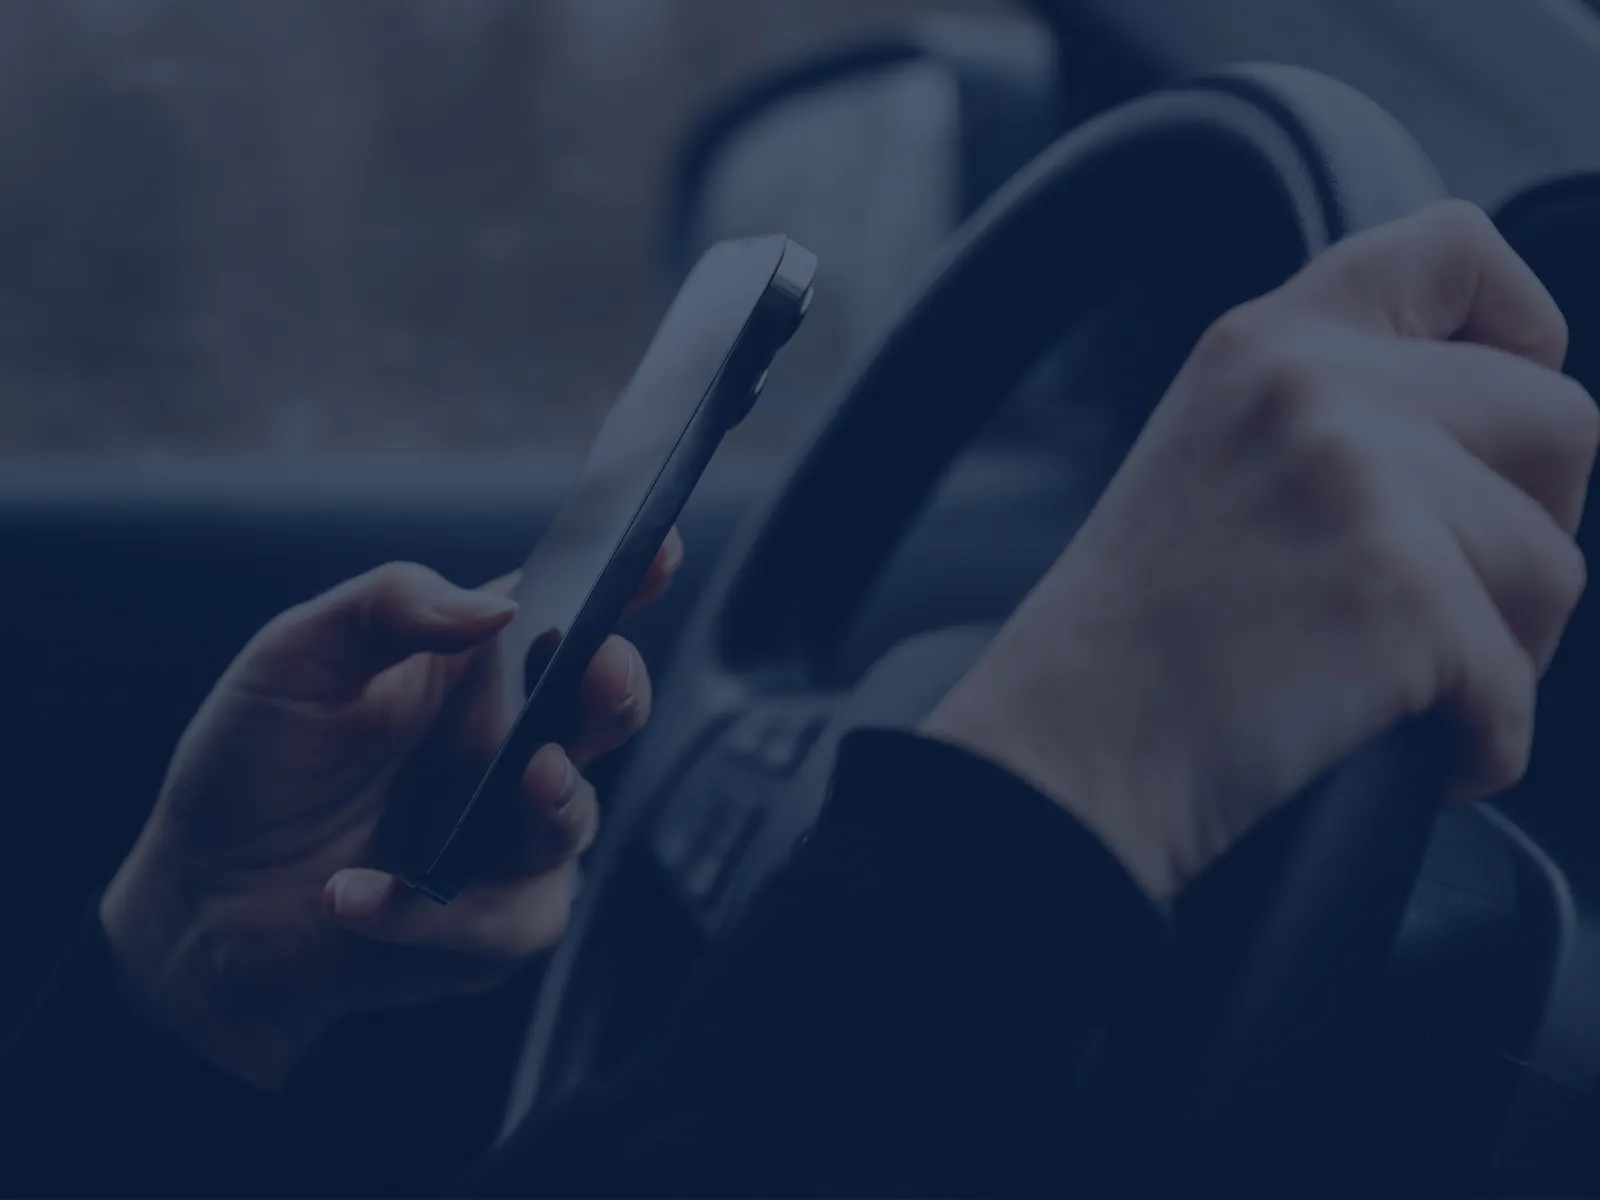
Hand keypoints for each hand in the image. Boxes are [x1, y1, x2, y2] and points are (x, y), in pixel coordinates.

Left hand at [100, 532, 682, 1088]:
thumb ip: (389, 605)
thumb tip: (495, 608)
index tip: (659, 549)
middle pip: (607, 711)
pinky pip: (503, 919)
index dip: (630, 579)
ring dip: (554, 803)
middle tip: (600, 667)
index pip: (570, 613)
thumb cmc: (255, 765)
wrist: (200, 906)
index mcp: (477, 672)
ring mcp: (508, 840)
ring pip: (574, 821)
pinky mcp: (490, 924)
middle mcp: (508, 748)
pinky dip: (425, 912)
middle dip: (619, 689)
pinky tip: (350, 896)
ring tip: (521, 781)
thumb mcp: (297, 656)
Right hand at [924, 201, 1595, 903]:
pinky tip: (1405, 751)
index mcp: (1265, 345)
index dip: (1520, 331)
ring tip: (1396, 686)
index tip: (1496, 412)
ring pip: (1553, 563)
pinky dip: (1479, 744)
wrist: (1063, 756)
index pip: (1453, 249)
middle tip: (1442, 601)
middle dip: (1526, 530)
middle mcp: (1317, 386)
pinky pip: (1519, 689)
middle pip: (1557, 421)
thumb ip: (1331, 412)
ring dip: (1503, 648)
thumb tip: (1482, 440)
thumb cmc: (1131, 643)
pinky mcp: (1401, 592)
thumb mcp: (1209, 459)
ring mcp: (1361, 481)